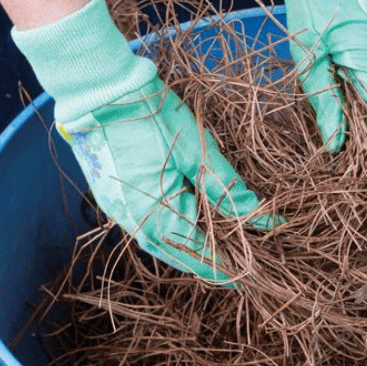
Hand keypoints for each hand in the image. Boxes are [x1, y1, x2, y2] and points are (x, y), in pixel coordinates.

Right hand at [13, 0, 273, 282]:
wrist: (101, 90)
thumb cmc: (154, 117)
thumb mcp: (200, 154)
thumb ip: (230, 192)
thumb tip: (264, 219)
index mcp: (156, 215)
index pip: (199, 254)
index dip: (228, 266)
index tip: (252, 274)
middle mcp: (133, 222)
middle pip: (179, 256)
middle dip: (210, 262)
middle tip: (242, 263)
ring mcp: (119, 212)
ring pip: (162, 244)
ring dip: (190, 248)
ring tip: (221, 248)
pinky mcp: (113, 199)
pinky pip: (147, 227)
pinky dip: (172, 231)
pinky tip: (191, 226)